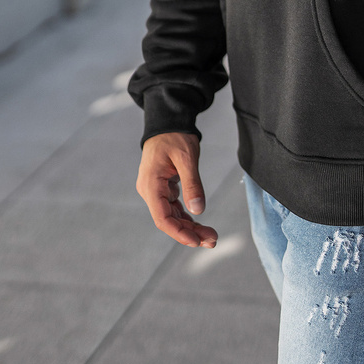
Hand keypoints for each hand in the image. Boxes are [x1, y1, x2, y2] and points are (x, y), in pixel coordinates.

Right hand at [136, 132, 217, 247]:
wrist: (169, 121)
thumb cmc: (175, 136)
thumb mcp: (186, 158)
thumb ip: (192, 184)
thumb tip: (198, 210)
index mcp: (151, 185)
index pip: (162, 218)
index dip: (179, 233)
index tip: (196, 241)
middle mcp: (150, 191)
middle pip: (169, 220)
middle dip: (190, 232)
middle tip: (213, 240)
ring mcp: (156, 190)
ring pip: (173, 216)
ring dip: (191, 227)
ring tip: (211, 235)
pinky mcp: (164, 188)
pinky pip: (175, 207)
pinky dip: (188, 216)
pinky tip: (201, 224)